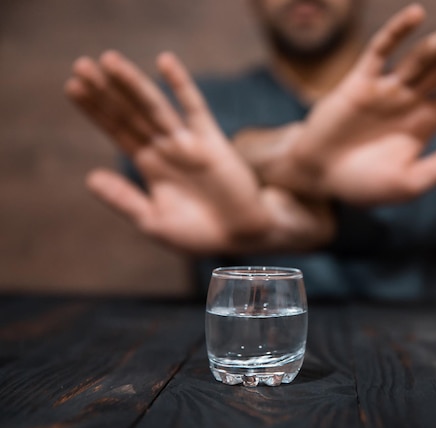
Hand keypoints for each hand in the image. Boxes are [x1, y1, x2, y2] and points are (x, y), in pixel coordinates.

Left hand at [65, 51, 333, 253]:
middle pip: (130, 113)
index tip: (72, 87)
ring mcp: (187, 142)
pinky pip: (194, 108)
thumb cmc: (199, 234)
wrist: (241, 236)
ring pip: (154, 106)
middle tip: (80, 65)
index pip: (117, 130)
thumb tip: (89, 177)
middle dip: (106, 90)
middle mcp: (166, 148)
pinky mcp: (211, 141)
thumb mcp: (153, 221)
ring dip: (132, 83)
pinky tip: (164, 62)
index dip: (96, 110)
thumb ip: (123, 199)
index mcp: (150, 165)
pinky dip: (180, 85)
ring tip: (107, 60)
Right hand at [265, 4, 435, 205]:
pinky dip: (397, 33)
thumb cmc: (362, 185)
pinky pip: (379, 51)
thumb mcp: (408, 182)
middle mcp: (408, 102)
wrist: (316, 177)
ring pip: (420, 58)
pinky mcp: (358, 83)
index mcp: (423, 125)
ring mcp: (384, 90)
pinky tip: (417, 15)